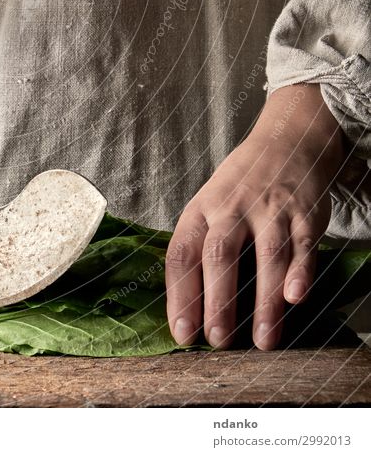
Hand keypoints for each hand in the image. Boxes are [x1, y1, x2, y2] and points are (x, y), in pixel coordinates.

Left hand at [165, 84, 345, 350]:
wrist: (285, 141)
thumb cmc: (239, 187)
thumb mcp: (208, 207)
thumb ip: (199, 249)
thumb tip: (184, 307)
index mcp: (200, 210)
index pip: (182, 253)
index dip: (179, 294)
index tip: (182, 332)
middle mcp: (230, 208)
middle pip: (219, 255)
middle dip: (217, 300)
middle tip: (218, 340)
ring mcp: (269, 210)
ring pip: (266, 255)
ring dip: (264, 301)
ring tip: (262, 340)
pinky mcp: (303, 213)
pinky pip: (302, 244)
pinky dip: (300, 271)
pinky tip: (297, 297)